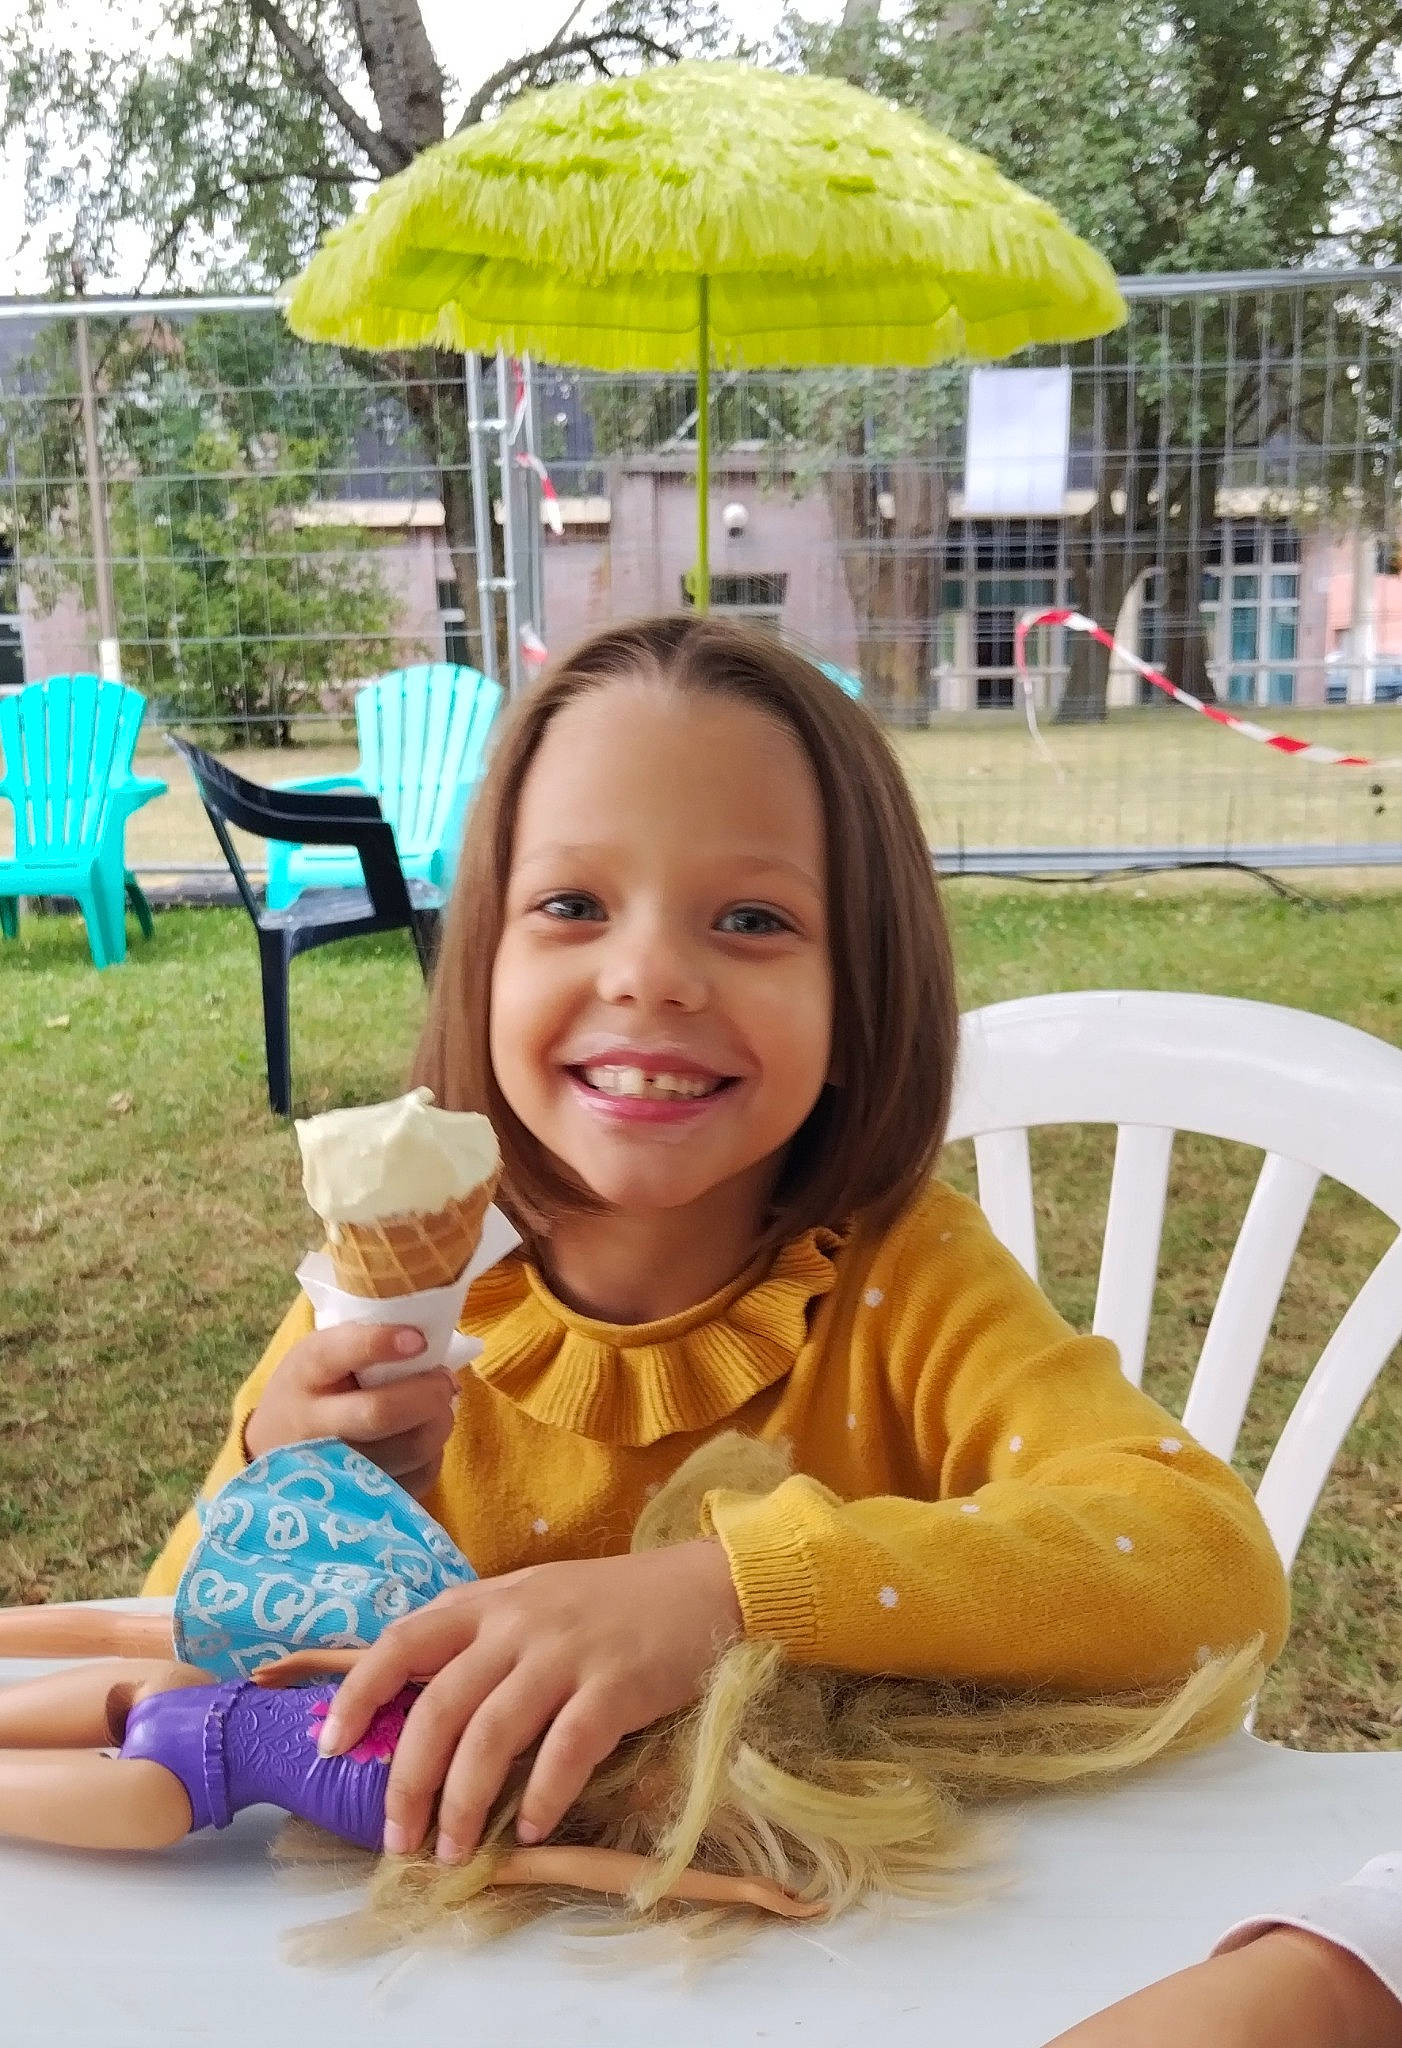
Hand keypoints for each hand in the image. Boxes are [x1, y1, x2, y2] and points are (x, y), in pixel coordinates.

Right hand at [243, 1322, 455, 1495]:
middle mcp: (313, 1426)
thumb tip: (432, 1346)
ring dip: (439, 1422)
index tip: (418, 1340)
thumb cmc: (312, 1389)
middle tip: (444, 1380)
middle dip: (429, 1393)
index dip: (381, 1344)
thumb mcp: (320, 1355)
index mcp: (304, 1373)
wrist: (271, 1447)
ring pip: (409, 1448)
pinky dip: (433, 1453)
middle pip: (381, 1413)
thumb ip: (364, 1345)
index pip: (339, 1353)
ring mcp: (335, 1471)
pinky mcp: (360, 1501)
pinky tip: (420, 1437)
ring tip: (438, 1407)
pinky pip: (417, 1477)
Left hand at [312, 1538, 743, 1861]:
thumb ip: (480, 1640)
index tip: (331, 1748)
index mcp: (488, 1603)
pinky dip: (541, 1797)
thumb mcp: (533, 1602)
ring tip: (453, 1849)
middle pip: (439, 1704)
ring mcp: (566, 1653)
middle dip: (408, 1779)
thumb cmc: (610, 1605)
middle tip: (397, 1838)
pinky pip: (566, 1750)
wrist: (702, 1587)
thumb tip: (416, 1708)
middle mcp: (518, 1624)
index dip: (359, 1694)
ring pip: (492, 1734)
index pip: (402, 1641)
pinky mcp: (615, 1685)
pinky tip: (530, 1830)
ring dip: (464, 1801)